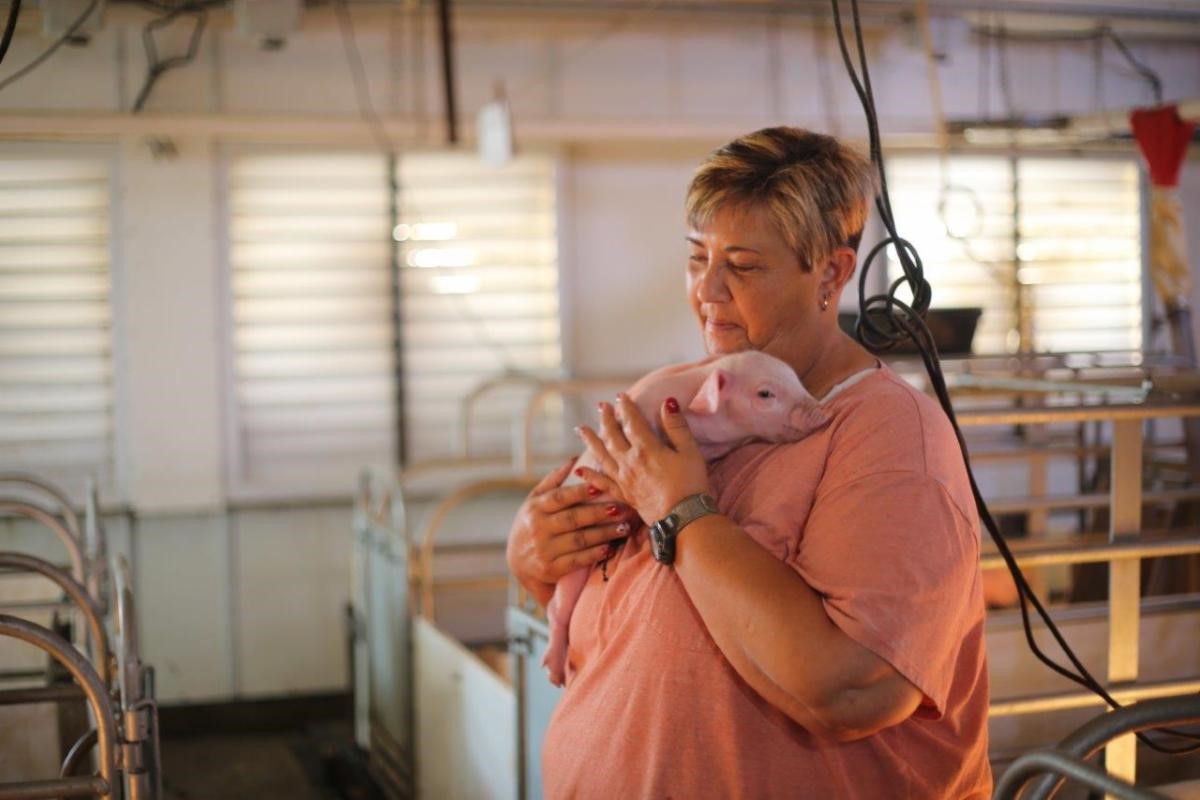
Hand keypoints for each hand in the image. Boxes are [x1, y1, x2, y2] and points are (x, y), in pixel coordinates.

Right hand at [506, 458, 639, 606]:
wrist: (517, 563)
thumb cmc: (531, 525)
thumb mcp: (534, 502)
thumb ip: (553, 482)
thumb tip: (574, 461)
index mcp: (535, 508)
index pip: (559, 497)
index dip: (580, 492)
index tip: (600, 486)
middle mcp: (538, 528)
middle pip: (573, 519)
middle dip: (599, 513)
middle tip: (621, 508)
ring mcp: (544, 550)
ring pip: (579, 540)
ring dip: (604, 534)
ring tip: (624, 527)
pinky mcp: (551, 569)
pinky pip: (577, 560)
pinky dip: (595, 554)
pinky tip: (610, 548)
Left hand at [575, 394, 710, 523]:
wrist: (684, 519)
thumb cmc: (691, 484)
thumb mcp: (690, 451)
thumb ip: (677, 426)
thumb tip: (668, 402)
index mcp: (646, 448)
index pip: (632, 422)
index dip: (626, 407)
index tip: (621, 396)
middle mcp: (630, 462)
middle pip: (612, 436)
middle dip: (606, 419)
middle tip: (601, 407)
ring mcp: (624, 479)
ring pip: (602, 456)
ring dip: (591, 440)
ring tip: (581, 429)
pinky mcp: (624, 495)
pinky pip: (602, 483)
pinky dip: (590, 476)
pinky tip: (580, 471)